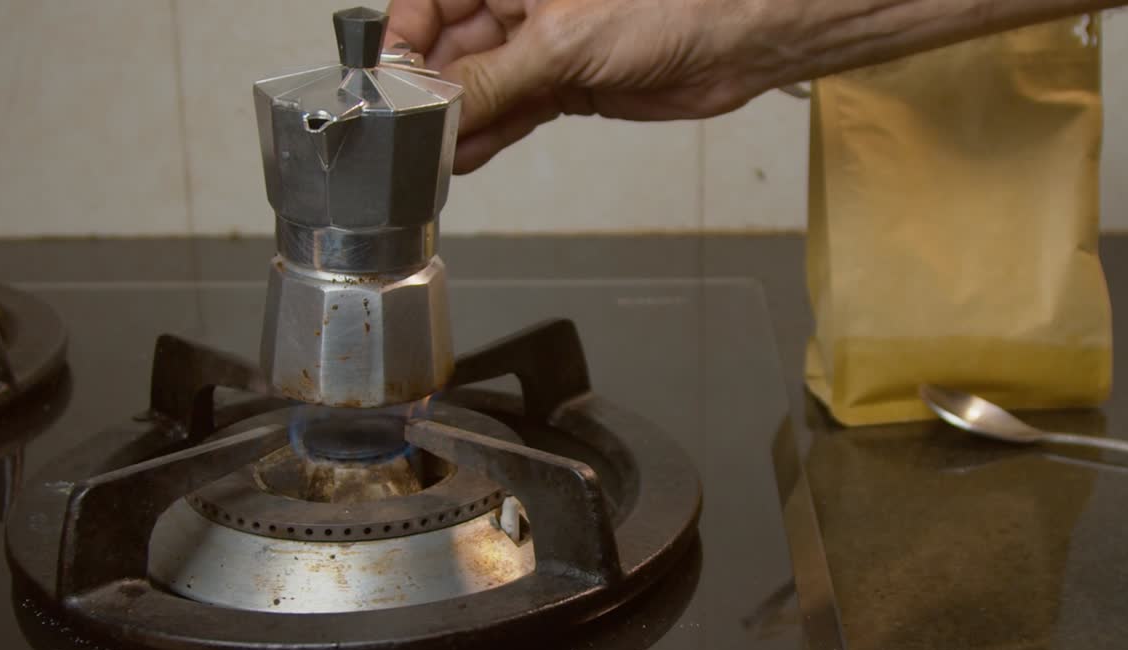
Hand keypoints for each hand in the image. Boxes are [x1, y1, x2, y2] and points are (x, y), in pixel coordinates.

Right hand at [384, 0, 815, 172]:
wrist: (739, 38)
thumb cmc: (671, 3)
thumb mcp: (563, 40)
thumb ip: (494, 78)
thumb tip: (440, 107)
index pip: (429, 1)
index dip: (405, 41)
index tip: (388, 84)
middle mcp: (520, 2)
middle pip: (451, 48)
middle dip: (431, 91)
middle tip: (411, 133)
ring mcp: (543, 44)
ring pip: (481, 85)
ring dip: (458, 122)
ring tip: (432, 156)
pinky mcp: (566, 82)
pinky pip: (513, 109)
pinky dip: (491, 134)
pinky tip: (465, 156)